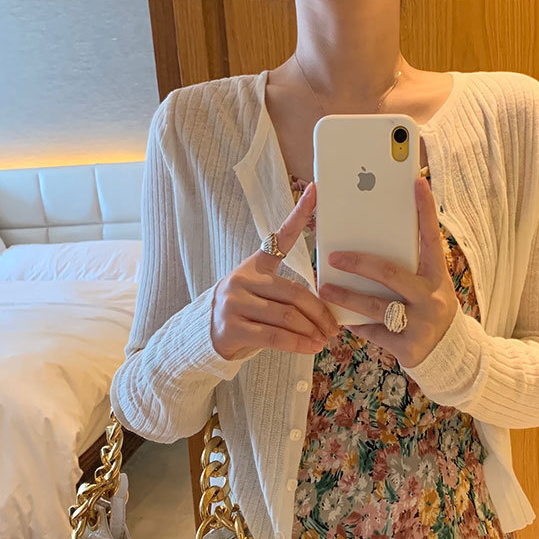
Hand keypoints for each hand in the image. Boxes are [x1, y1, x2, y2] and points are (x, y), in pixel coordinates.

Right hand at [211, 183, 338, 358]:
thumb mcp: (258, 292)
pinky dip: (297, 344)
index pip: (281, 236)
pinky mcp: (232, 328)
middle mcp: (243, 279)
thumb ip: (285, 292)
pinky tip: (311, 348)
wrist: (203, 336)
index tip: (316, 190)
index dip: (299, 213)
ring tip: (325, 340)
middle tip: (334, 327)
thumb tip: (326, 301)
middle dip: (319, 311)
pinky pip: (274, 337)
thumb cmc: (243, 312)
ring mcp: (235, 303)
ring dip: (311, 331)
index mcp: (255, 265)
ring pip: (286, 317)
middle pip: (293, 292)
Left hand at [318, 175, 457, 364]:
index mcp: (437, 276)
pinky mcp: (408, 347)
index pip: (431, 238)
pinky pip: (374, 332)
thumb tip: (372, 238)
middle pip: (390, 273)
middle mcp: (431, 297)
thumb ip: (409, 265)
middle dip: (358, 263)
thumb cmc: (430, 306)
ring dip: (346, 296)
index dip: (426, 210)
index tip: (418, 182)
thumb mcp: (429, 284)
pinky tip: (341, 318)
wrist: (450, 354)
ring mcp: (421, 323)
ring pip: (375, 305)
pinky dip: (356, 324)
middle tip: (334, 256)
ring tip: (324, 287)